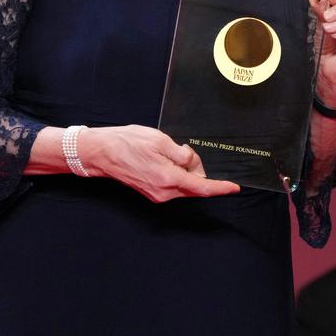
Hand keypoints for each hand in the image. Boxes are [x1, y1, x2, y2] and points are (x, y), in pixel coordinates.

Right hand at [81, 125, 239, 201]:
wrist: (102, 152)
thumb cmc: (129, 142)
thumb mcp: (161, 141)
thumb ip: (183, 155)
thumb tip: (194, 165)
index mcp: (168, 178)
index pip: (202, 187)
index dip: (220, 188)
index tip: (234, 187)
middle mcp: (164, 192)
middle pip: (195, 188)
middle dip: (200, 173)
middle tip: (187, 152)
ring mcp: (157, 195)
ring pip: (184, 187)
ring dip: (188, 173)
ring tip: (172, 153)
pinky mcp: (152, 193)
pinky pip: (174, 187)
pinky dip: (178, 176)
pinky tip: (168, 161)